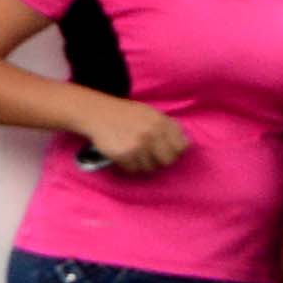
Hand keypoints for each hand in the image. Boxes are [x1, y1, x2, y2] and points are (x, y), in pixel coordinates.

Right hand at [72, 96, 190, 178]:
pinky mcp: (123, 155)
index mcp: (161, 122)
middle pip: (168, 161)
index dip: (175, 151)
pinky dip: (129, 166)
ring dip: (142, 164)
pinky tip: (123, 156)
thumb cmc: (125, 114)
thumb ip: (168, 126)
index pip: (181, 147)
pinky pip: (133, 170)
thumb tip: (186, 145)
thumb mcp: (150, 113)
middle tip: (149, 155)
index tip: (165, 150)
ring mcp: (137, 145)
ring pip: (150, 168)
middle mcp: (151, 134)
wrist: (96, 113)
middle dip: (160, 160)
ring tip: (133, 154)